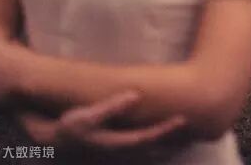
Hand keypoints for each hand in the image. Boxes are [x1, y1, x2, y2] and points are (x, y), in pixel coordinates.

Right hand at [18, 90, 186, 149]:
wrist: (54, 142)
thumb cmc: (69, 125)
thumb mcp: (86, 116)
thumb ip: (111, 107)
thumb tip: (137, 95)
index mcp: (114, 144)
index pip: (145, 139)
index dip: (164, 131)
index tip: (183, 119)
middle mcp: (120, 153)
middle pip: (153, 151)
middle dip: (174, 140)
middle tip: (196, 128)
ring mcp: (119, 154)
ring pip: (150, 154)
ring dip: (170, 146)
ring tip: (190, 135)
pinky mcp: (117, 150)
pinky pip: (143, 151)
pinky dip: (158, 146)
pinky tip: (169, 139)